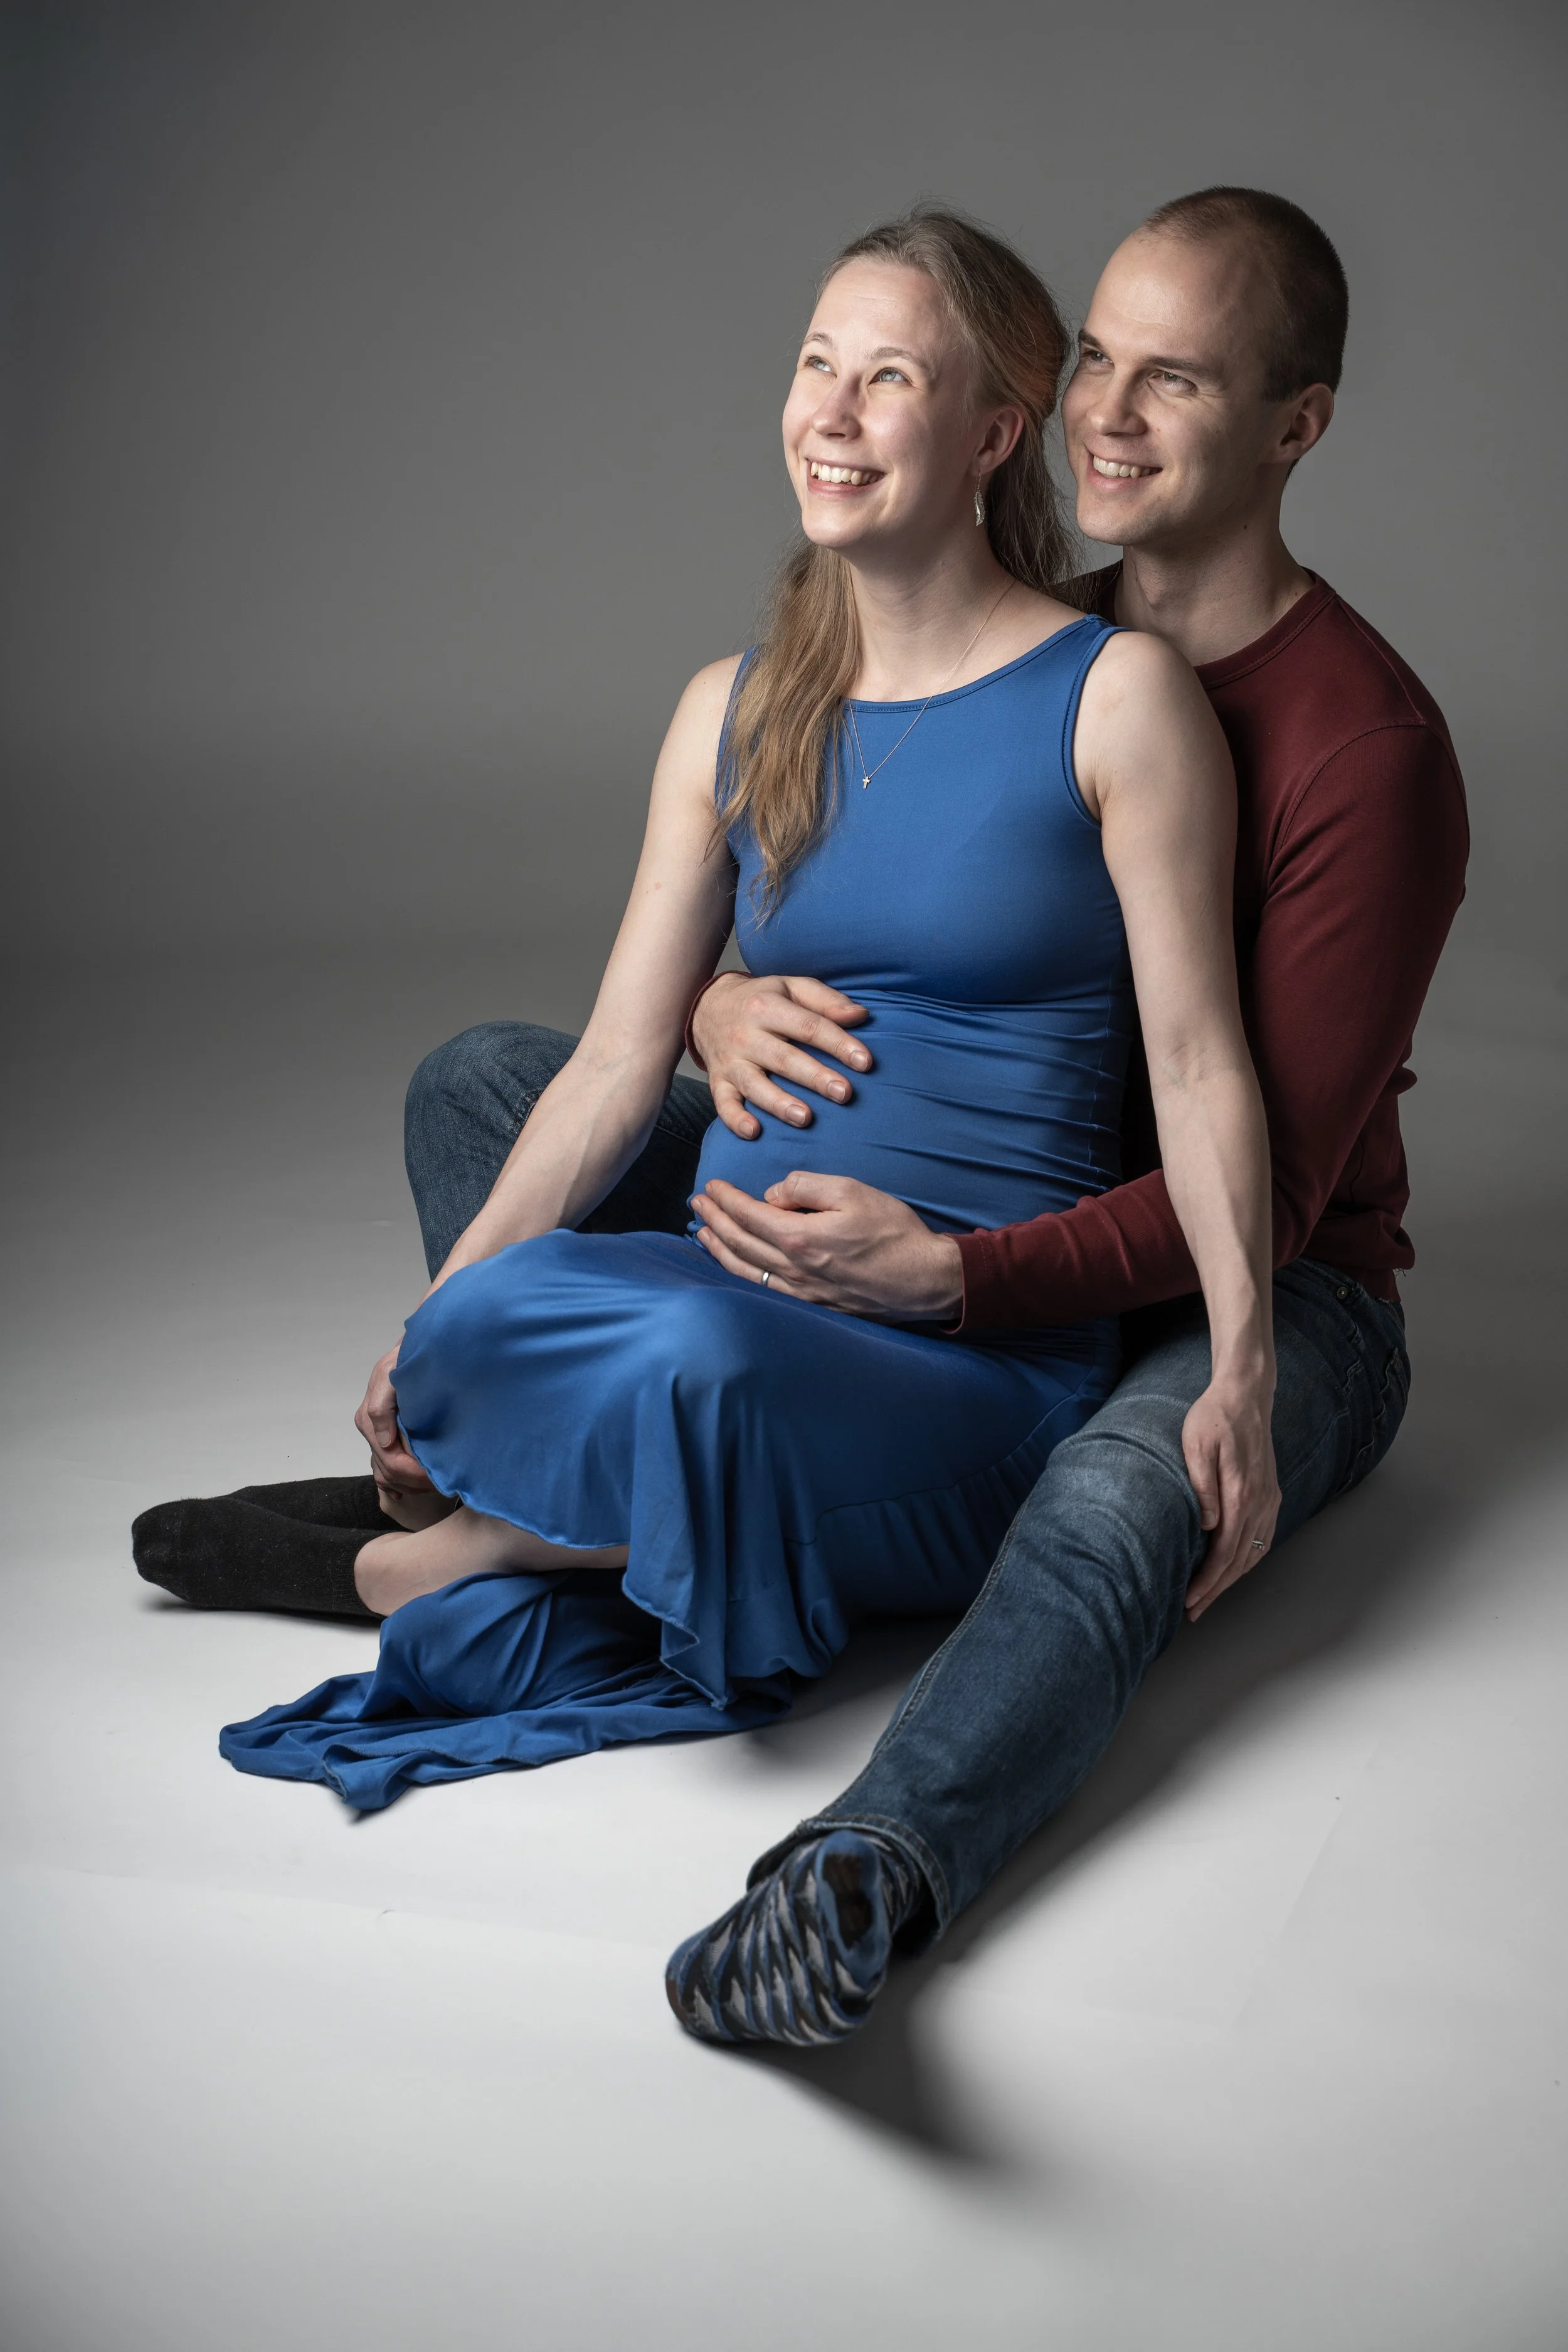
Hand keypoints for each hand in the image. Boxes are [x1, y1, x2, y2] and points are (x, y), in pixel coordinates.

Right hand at [354, 1345, 434, 1500]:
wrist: (419, 1348)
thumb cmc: (408, 1360)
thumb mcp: (393, 1375)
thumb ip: (382, 1405)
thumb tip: (385, 1441)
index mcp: (371, 1418)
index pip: (391, 1461)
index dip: (415, 1475)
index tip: (440, 1477)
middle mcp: (372, 1430)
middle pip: (390, 1472)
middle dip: (415, 1482)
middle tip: (443, 1484)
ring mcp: (377, 1435)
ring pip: (386, 1475)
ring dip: (408, 1485)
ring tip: (433, 1484)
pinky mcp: (384, 1437)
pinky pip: (383, 1471)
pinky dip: (396, 1485)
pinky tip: (407, 1491)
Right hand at [691, 972, 872, 1139]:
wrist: (707, 1007)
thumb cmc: (761, 999)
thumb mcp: (791, 987)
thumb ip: (826, 1000)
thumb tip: (861, 1015)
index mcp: (767, 1007)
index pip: (809, 1026)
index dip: (838, 1044)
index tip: (865, 1062)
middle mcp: (746, 1035)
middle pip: (784, 1058)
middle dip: (815, 1077)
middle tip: (844, 1093)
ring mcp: (730, 1061)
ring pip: (755, 1085)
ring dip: (779, 1103)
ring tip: (805, 1118)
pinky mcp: (718, 1082)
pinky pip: (723, 1103)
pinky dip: (735, 1119)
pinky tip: (753, 1131)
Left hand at [691, 1171, 963, 1320]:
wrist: (924, 1280)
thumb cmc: (894, 1232)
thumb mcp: (853, 1191)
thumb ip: (806, 1186)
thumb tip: (773, 1193)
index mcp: (800, 1238)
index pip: (748, 1215)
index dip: (726, 1199)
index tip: (712, 1185)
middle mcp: (793, 1269)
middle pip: (740, 1243)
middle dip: (715, 1219)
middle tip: (698, 1202)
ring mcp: (801, 1291)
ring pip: (746, 1270)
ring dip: (720, 1248)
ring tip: (704, 1231)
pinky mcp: (813, 1304)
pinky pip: (764, 1288)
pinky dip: (741, 1273)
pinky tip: (736, 1264)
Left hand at [1181, 1378, 1280, 1620]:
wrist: (1245, 1395)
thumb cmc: (1214, 1417)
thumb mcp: (1197, 1444)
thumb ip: (1202, 1486)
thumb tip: (1207, 1527)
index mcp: (1240, 1493)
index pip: (1224, 1552)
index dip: (1207, 1581)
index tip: (1189, 1600)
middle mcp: (1260, 1501)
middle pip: (1240, 1560)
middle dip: (1217, 1589)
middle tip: (1194, 1611)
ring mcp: (1269, 1498)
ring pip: (1254, 1552)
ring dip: (1233, 1579)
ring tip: (1210, 1597)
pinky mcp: (1271, 1493)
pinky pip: (1264, 1536)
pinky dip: (1249, 1559)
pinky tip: (1235, 1568)